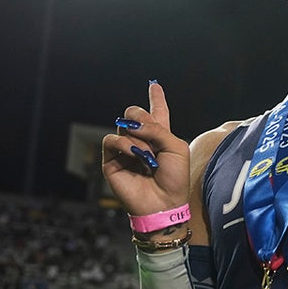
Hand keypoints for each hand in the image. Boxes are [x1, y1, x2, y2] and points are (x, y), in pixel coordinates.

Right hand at [102, 82, 190, 215]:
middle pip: (134, 112)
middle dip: (142, 117)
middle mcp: (142, 140)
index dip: (156, 98)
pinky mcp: (112, 160)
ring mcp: (125, 150)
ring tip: (148, 158)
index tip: (154, 85)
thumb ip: (158, 129)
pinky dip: (124, 144)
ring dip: (139, 140)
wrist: (163, 203)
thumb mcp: (176, 147)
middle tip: (151, 134)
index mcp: (160, 136)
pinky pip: (111, 140)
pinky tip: (134, 155)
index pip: (157, 112)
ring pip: (124, 125)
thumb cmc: (175, 178)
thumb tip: (133, 125)